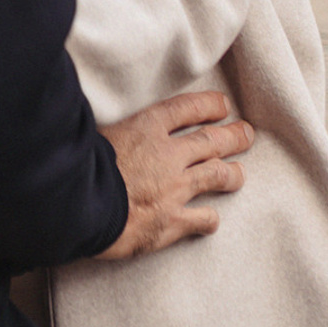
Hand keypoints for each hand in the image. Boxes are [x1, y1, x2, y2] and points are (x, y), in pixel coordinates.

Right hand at [96, 90, 253, 259]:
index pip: (187, 108)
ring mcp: (174, 188)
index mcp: (147, 126)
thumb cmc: (80, 163)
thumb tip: (107, 120)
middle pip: (211, 140)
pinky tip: (212, 220)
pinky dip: (210, 219)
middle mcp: (168, 154)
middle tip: (246, 133)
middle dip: (233, 136)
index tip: (223, 106)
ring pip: (216, 175)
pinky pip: (202, 219)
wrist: (81, 204)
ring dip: (232, 174)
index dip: (208, 105)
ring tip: (239, 174)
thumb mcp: (97, 129)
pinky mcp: (172, 221)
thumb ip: (114, 125)